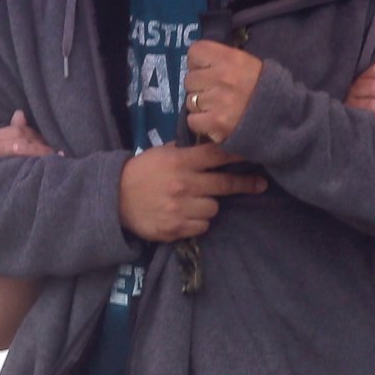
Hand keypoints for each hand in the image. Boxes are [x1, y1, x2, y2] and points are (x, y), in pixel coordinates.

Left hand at [0, 110, 55, 159]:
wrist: (83, 182)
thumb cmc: (59, 160)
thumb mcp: (40, 146)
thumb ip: (27, 132)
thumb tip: (18, 114)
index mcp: (41, 136)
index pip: (18, 130)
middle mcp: (46, 140)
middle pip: (19, 134)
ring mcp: (51, 150)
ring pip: (24, 142)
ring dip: (2, 146)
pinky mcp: (57, 160)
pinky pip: (40, 153)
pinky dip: (28, 148)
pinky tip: (17, 147)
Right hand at [118, 142, 267, 240]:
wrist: (114, 199)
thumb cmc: (141, 172)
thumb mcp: (162, 153)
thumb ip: (187, 152)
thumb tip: (214, 145)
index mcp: (180, 162)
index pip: (217, 155)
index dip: (238, 154)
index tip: (255, 154)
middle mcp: (184, 184)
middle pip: (225, 184)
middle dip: (245, 183)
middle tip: (261, 184)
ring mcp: (180, 209)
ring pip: (214, 208)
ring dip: (210, 205)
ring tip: (195, 201)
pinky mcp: (176, 229)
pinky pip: (202, 226)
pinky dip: (198, 221)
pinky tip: (186, 214)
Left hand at [180, 38, 264, 143]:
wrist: (282, 116)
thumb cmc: (262, 87)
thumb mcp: (247, 63)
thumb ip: (222, 59)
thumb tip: (197, 63)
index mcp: (231, 58)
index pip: (195, 52)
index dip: (198, 62)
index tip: (207, 70)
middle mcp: (222, 77)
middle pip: (190, 79)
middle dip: (199, 86)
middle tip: (215, 92)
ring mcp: (218, 101)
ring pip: (190, 101)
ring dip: (200, 105)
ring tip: (218, 107)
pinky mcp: (215, 123)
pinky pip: (192, 120)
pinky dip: (201, 122)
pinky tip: (215, 120)